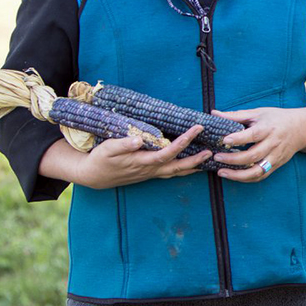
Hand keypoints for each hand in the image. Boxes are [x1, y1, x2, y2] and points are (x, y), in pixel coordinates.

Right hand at [74, 125, 210, 188]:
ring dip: (194, 167)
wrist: (94, 176)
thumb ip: (123, 144)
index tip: (196, 129)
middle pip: (178, 167)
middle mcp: (150, 170)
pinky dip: (184, 169)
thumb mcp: (108, 149)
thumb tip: (138, 139)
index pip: (168, 152)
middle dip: (196, 159)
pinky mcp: (150, 174)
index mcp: (143, 162)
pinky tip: (193, 166)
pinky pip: (172, 173)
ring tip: (209, 160)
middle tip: (211, 151)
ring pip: (177, 173)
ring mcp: (151, 174)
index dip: (183, 141)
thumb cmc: (101, 159)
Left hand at [210, 107, 305, 182]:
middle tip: (216, 157)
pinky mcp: (276, 165)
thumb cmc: (277, 118)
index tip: (224, 140)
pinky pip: (261, 176)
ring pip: (257, 171)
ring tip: (221, 172)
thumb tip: (214, 113)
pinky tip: (233, 176)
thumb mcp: (258, 113)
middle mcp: (273, 144)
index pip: (253, 135)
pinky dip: (247, 179)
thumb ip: (236, 115)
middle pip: (253, 155)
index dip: (238, 139)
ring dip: (238, 175)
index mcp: (268, 128)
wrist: (301, 128)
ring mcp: (276, 157)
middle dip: (233, 159)